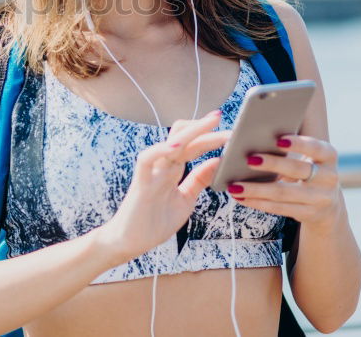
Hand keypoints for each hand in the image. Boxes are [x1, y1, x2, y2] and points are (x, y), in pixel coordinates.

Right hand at [96, 110, 230, 263]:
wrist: (129, 242)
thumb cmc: (154, 222)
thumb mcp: (185, 199)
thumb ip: (198, 180)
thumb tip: (217, 161)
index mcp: (173, 170)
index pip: (193, 146)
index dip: (210, 136)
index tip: (231, 130)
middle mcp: (162, 166)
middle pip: (183, 137)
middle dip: (203, 128)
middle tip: (222, 118)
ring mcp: (152, 172)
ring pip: (169, 143)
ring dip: (191, 132)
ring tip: (210, 123)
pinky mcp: (141, 183)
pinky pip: (146, 160)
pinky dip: (160, 150)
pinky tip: (176, 146)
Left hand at [225, 134, 342, 229]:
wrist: (327, 206)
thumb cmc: (307, 171)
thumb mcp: (308, 158)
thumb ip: (290, 149)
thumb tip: (253, 140)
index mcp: (328, 156)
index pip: (315, 147)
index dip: (298, 144)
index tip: (278, 140)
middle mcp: (329, 177)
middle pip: (297, 169)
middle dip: (272, 164)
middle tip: (249, 159)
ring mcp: (321, 198)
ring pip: (283, 193)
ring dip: (256, 189)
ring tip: (234, 186)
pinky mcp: (310, 214)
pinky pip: (280, 208)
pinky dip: (258, 202)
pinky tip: (241, 197)